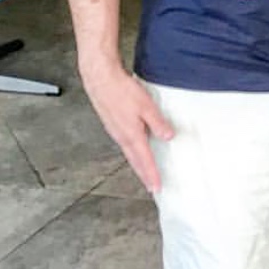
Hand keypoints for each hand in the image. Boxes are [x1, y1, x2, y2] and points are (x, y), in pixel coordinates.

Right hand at [79, 60, 174, 192]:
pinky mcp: (112, 124)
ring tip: (145, 171)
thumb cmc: (122, 91)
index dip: (151, 175)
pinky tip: (135, 148)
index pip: (145, 160)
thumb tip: (168, 137)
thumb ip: (158, 123)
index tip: (156, 187)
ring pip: (129, 153)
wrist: (100, 81)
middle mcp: (122, 137)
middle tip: (151, 186)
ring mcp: (115, 131)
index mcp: (132, 136)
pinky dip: (131, 151)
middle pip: (135, 161)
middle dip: (144, 174)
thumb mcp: (146, 106)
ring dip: (138, 164)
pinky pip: (124, 143)